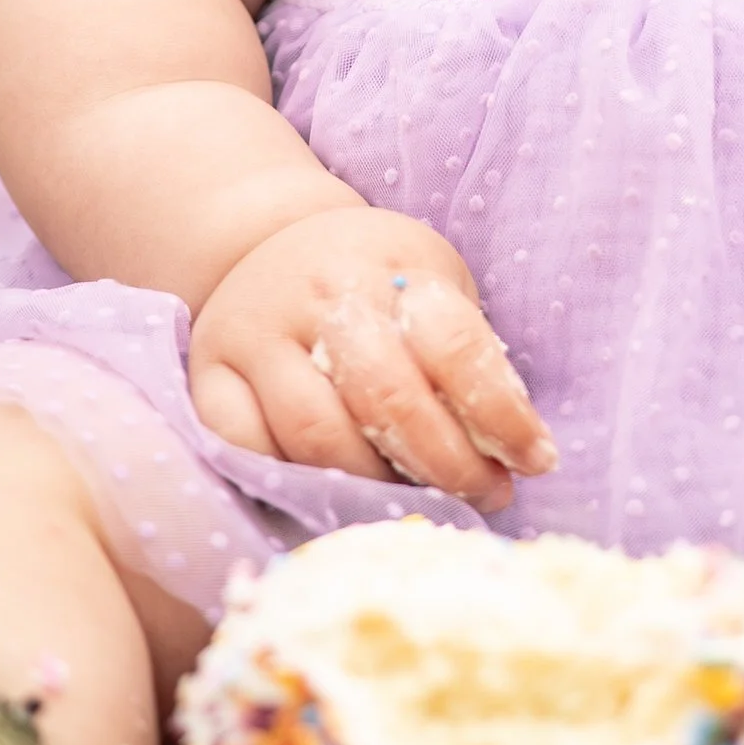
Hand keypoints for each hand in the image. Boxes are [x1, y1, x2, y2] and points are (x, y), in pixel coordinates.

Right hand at [188, 205, 556, 505]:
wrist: (268, 243)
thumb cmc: (373, 277)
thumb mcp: (430, 283)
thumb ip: (465, 353)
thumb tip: (515, 448)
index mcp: (390, 263)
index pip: (453, 342)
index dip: (500, 411)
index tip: (535, 461)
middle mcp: (318, 294)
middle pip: (385, 396)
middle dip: (445, 463)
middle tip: (485, 497)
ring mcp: (255, 335)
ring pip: (315, 435)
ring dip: (375, 486)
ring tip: (416, 502)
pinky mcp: (209, 377)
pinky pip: (248, 451)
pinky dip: (295, 484)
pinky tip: (332, 496)